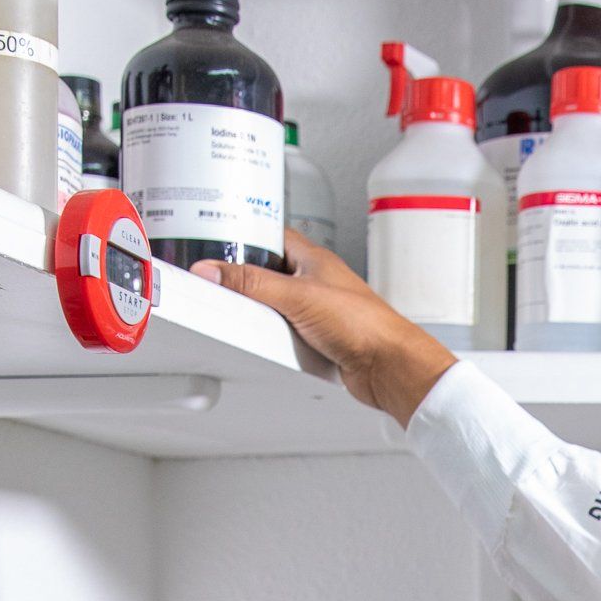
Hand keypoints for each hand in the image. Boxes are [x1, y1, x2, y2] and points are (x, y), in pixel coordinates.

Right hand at [191, 230, 457, 426]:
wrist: (388, 366)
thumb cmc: (363, 323)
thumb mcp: (297, 296)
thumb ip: (252, 283)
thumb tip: (212, 270)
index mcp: (313, 259)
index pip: (273, 236)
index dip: (247, 235)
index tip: (218, 240)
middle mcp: (315, 281)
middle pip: (269, 272)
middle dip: (245, 278)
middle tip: (218, 282)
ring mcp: (317, 310)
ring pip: (275, 303)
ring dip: (258, 310)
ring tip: (236, 312)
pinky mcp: (317, 337)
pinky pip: (285, 331)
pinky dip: (271, 336)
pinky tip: (262, 340)